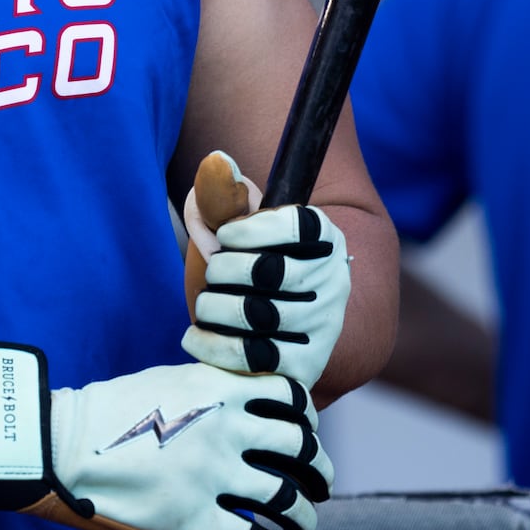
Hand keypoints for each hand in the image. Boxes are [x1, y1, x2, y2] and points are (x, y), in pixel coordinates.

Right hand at [49, 362, 330, 529]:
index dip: (309, 419)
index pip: (293, 398)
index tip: (305, 434)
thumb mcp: (165, 381)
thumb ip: (209, 392)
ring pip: (289, 501)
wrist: (57, 443)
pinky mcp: (195, 519)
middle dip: (320, 471)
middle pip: (302, 449)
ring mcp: (213, 475)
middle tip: (319, 484)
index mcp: (218, 387)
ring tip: (304, 527)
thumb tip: (242, 411)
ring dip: (305, 518)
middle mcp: (225, 427)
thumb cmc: (105, 413)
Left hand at [182, 161, 351, 390]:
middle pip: (268, 270)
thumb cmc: (241, 268)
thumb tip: (218, 162)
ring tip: (207, 306)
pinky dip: (213, 345)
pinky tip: (195, 335)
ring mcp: (323, 328)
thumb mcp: (231, 229)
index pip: (297, 225)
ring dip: (214, 307)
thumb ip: (221, 196)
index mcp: (323, 239)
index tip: (226, 235)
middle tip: (215, 276)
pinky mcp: (304, 368)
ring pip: (258, 314)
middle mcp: (334, 283)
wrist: (262, 330)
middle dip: (224, 271)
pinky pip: (253, 357)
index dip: (251, 229)